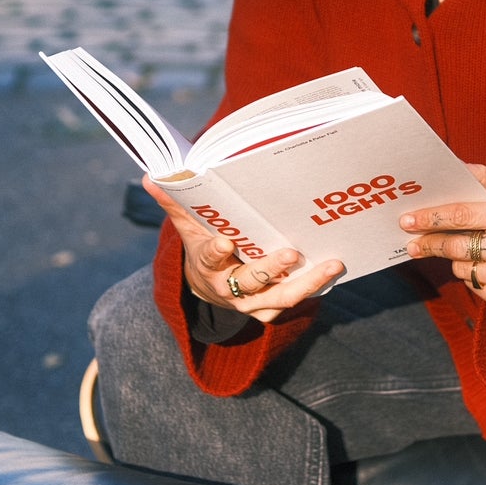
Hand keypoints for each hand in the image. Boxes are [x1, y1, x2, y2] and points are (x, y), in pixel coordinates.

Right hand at [143, 175, 344, 323]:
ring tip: (333, 263)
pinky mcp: (269, 308)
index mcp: (207, 266)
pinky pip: (294, 300)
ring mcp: (252, 302)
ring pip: (281, 297)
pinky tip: (334, 269)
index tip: (225, 242)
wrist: (207, 289)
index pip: (210, 259)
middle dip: (270, 269)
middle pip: (251, 282)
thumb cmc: (202, 247)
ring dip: (308, 282)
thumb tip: (151, 176)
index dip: (217, 252)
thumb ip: (175, 202)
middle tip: (290, 253)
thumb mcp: (187, 226)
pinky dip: (315, 287)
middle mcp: (230, 289)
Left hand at [401, 165, 485, 313]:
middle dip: (430, 243)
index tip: (408, 220)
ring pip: (462, 268)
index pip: (463, 215)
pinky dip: (473, 276)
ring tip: (472, 251)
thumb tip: (453, 166)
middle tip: (412, 243)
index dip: (432, 218)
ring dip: (457, 260)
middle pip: (456, 246)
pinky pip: (473, 286)